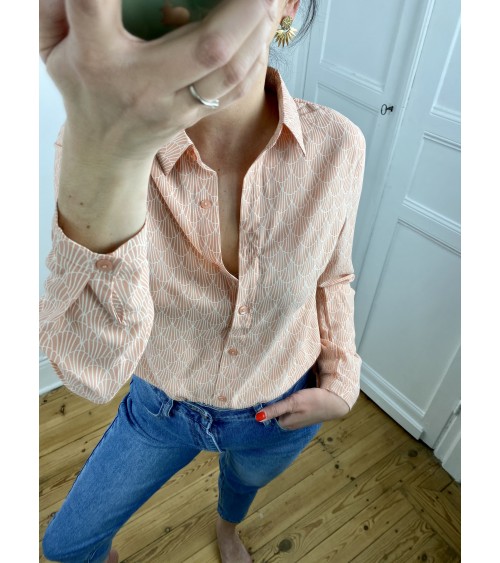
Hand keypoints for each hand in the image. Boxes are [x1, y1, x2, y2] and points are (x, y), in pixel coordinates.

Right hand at [39, 0, 281, 159]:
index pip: (94, 8)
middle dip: (241, 9)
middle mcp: (141, 84)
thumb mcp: (52, 44)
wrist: (108, 150)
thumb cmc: (82, 87)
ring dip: (258, 31)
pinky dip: (256, 56)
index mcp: (96, 58)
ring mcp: (174, 106)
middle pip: (204, 47)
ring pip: (230, 71)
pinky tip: (264, 29)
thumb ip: (58, 2)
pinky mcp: (195, 117)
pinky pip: (235, 89)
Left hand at [255, 388, 349, 429]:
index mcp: (286, 423)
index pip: (268, 414)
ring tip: (278, 390)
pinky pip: (291, 408)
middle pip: (275, 412)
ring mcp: (298, 419)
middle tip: (270, 390)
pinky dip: (289, 402)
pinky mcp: (304, 413)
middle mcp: (290, 424)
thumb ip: (276, 409)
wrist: (335, 401)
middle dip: (272, 403)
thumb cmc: (314, 401)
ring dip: (281, 401)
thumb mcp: (293, 403)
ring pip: (283, 410)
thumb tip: (257, 418)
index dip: (265, 404)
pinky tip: (291, 394)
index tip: (260, 395)